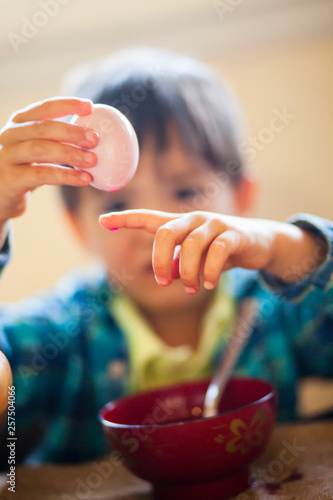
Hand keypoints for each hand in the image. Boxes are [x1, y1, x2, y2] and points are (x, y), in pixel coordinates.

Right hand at [0, 97, 98, 228]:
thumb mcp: (38, 153)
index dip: (68, 104)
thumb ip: (57, 142)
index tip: (90, 106)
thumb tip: (97, 138)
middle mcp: (10, 136)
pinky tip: (84, 179)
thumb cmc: (25, 173)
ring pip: (41, 149)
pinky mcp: (11, 179)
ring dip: (70, 154)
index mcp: (19, 124)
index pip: (44, 108)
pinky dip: (66, 176)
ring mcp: (7, 157)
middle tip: (95, 139)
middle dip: (72, 132)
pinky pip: (41, 174)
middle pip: (43, 128)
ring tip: (93, 161)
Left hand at [99, 209, 278, 292]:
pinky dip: (210, 272)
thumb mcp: (196, 260)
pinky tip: (209, 284)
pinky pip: (216, 251)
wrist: (261, 243)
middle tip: (163, 283)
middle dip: (159, 261)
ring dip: (188, 273)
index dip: (125, 219)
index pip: (148, 218)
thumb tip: (167, 276)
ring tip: (192, 288)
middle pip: (165, 233)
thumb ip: (178, 265)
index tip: (103, 220)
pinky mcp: (234, 234)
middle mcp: (194, 220)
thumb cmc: (221, 251)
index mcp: (180, 225)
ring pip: (191, 245)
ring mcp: (215, 224)